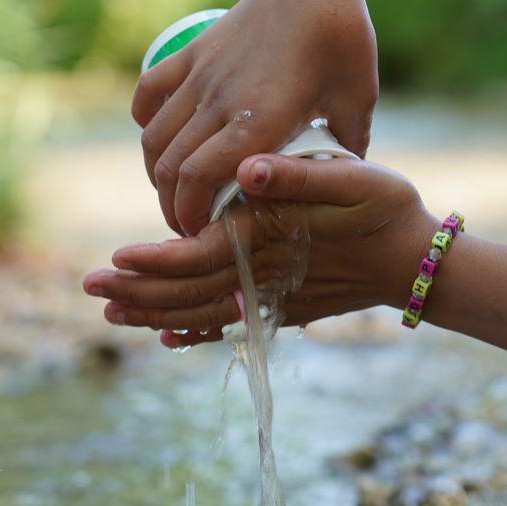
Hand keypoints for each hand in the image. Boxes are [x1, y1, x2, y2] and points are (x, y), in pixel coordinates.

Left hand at [83, 154, 436, 347]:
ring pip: (202, 312)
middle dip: (138, 292)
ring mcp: (271, 298)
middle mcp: (263, 275)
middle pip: (189, 291)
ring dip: (154, 313)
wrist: (416, 261)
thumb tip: (247, 169)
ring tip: (111, 311)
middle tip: (90, 288)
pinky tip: (168, 336)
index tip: (114, 259)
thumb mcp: (351, 178)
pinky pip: (230, 325)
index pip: (200, 256)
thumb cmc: (384, 208)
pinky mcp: (282, 307)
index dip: (155, 262)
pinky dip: (195, 331)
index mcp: (270, 240)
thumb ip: (298, 175)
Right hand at [132, 0, 378, 236]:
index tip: (201, 236)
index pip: (200, 182)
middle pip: (170, 169)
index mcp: (258, 122)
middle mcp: (220, 103)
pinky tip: (159, 139)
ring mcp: (200, 77)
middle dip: (172, 207)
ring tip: (175, 192)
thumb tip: (347, 180)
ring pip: (155, 138)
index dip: (191, 217)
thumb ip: (347, 146)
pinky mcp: (193, 55)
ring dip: (157, 173)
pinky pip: (149, 93)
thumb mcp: (356, 101)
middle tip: (188, 226)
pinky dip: (145, 122)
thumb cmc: (342, 40)